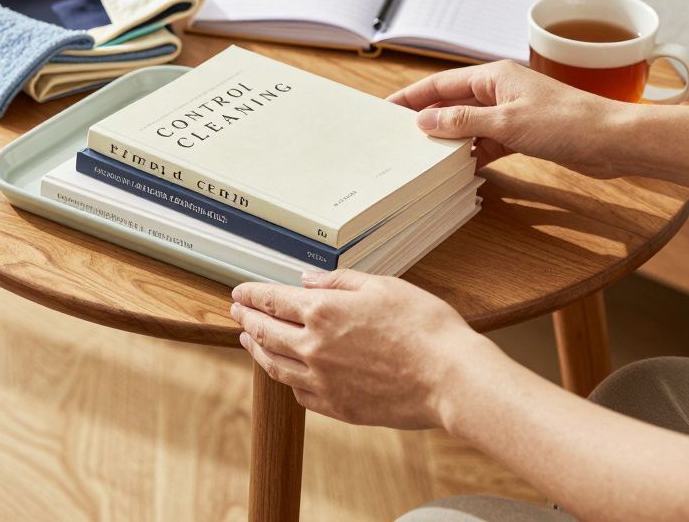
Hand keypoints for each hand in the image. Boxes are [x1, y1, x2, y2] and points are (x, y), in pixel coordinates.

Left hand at [230, 269, 496, 429]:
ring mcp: (323, 382)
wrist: (451, 378)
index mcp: (323, 313)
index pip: (272, 300)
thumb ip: (339, 282)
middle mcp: (314, 348)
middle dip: (246, 320)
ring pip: (276, 366)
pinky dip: (287, 380)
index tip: (238, 292)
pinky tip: (287, 373)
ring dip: (257, 350)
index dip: (251, 294)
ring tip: (249, 341)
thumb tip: (307, 281)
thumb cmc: (425, 328)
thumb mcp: (383, 286)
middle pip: (266, 333)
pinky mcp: (338, 407)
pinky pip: (300, 393)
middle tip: (236, 313)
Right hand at [388, 60, 628, 177]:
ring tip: (421, 156)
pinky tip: (458, 168)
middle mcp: (500, 91)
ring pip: (468, 124)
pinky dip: (472, 154)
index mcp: (493, 77)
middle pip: (451, 102)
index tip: (385, 109)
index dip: (411, 96)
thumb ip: (462, 121)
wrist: (613, 140)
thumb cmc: (567, 122)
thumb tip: (425, 121)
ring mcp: (511, 112)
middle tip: (396, 137)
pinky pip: (487, 141)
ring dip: (449, 138)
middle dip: (426, 118)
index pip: (440, 83)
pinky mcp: (523, 134)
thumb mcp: (506, 122)